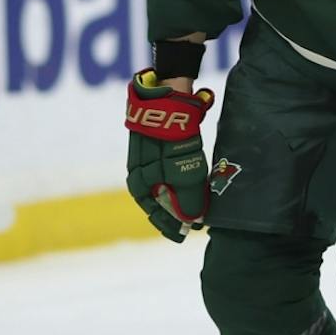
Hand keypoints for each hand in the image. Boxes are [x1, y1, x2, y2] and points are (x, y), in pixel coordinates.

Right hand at [124, 70, 215, 241]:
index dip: (170, 227)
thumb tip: (193, 222)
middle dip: (175, 213)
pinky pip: (170, 167)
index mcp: (139, 183)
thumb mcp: (184, 175)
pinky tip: (194, 178)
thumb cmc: (172, 140)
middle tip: (192, 223)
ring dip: (179, 194)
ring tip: (196, 204)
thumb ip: (189, 202)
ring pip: (165, 182)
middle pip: (159, 199)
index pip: (154, 214)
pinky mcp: (159, 141)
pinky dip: (181, 177)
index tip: (185, 236)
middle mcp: (140, 171)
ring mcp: (148, 155)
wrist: (168, 98)